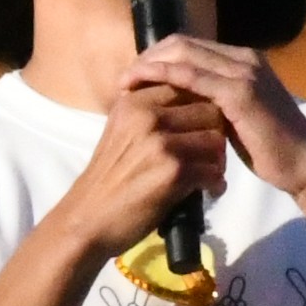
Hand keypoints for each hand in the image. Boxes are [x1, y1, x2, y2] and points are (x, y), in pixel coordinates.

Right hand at [51, 83, 228, 260]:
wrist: (87, 219)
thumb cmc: (106, 179)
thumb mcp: (120, 131)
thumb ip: (148, 112)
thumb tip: (190, 100)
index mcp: (134, 101)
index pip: (188, 87)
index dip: (201, 109)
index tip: (199, 131)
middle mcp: (147, 116)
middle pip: (209, 110)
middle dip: (215, 133)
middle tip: (211, 155)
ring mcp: (161, 143)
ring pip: (216, 139)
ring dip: (218, 160)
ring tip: (210, 174)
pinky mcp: (174, 172)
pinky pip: (213, 170)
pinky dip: (216, 184)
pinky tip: (209, 191)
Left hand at [122, 38, 305, 200]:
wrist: (304, 166)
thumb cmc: (271, 149)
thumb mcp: (236, 118)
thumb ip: (214, 103)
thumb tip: (183, 103)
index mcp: (244, 61)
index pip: (191, 46)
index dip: (158, 56)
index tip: (135, 75)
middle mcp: (244, 58)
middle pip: (183, 44)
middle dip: (148, 57)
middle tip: (124, 77)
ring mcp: (244, 72)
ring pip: (184, 55)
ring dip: (149, 65)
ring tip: (125, 82)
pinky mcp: (240, 92)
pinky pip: (192, 77)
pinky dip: (163, 78)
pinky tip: (142, 89)